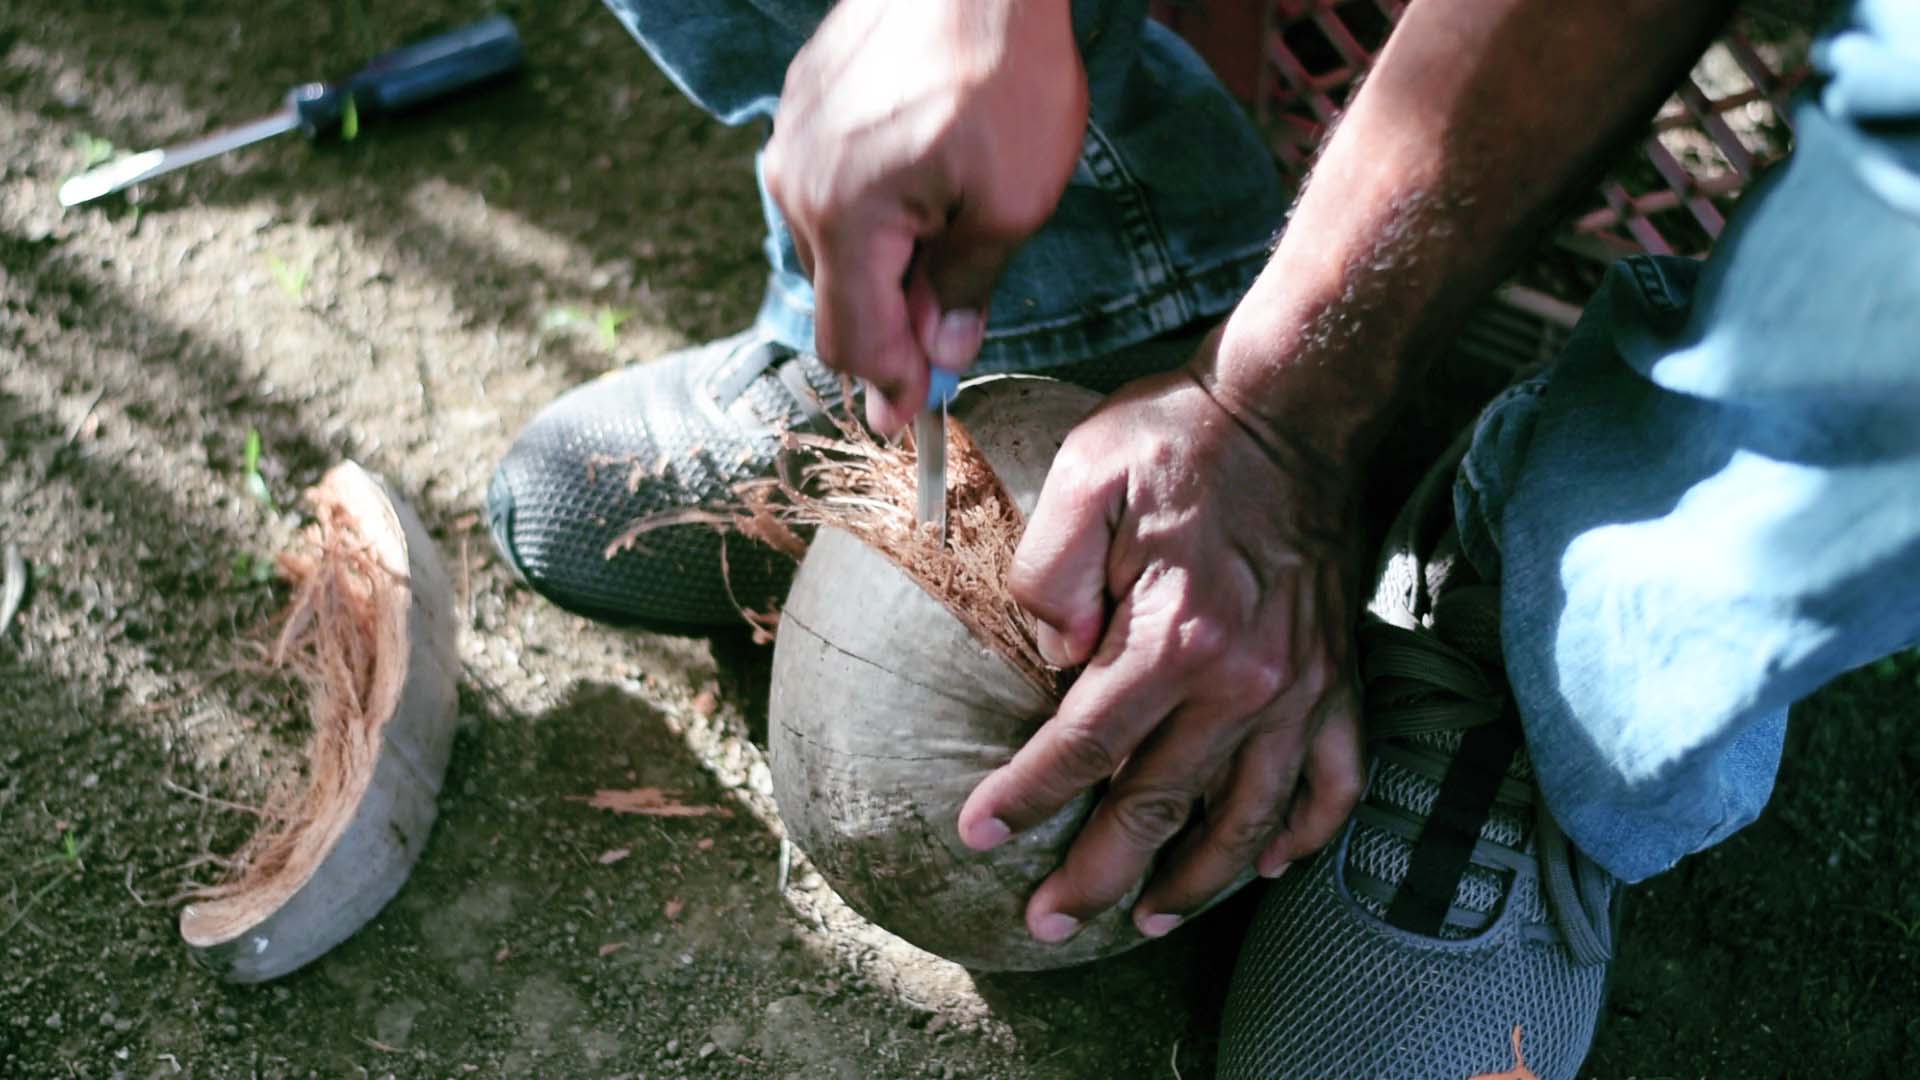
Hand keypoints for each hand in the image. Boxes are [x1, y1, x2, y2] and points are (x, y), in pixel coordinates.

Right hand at [763, 0, 1086, 434]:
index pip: (854, 340)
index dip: (888, 388)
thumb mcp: (1012, 204)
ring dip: (883, 266)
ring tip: (949, 242)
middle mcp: (799, 186)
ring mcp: (795, 140)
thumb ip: (967, 290)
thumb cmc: (1004, 77)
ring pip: (833, 242)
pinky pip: (830, 185)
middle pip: (838, 297)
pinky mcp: (806, 102)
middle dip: (891, 329)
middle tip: (946, 343)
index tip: (910, 422)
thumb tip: (942, 357)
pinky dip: (872, 211)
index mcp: (847, 222)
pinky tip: (925, 184)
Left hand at [956, 335, 1366, 941]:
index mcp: (1174, 635)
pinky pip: (1335, 783)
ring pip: (1249, 820)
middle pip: (1159, 806)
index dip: (1026, 798)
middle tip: (1048, 920)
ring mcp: (1302, 688)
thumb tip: (1051, 660)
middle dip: (1097, 874)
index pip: (1084, 746)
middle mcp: (1245, 681)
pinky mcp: (1340, 679)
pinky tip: (1271, 864)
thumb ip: (1050, 574)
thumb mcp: (1087, 476)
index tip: (979, 835)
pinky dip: (1305, 834)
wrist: (1292, 407)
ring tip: (1151, 920)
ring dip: (1198, 882)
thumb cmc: (1179, 437)